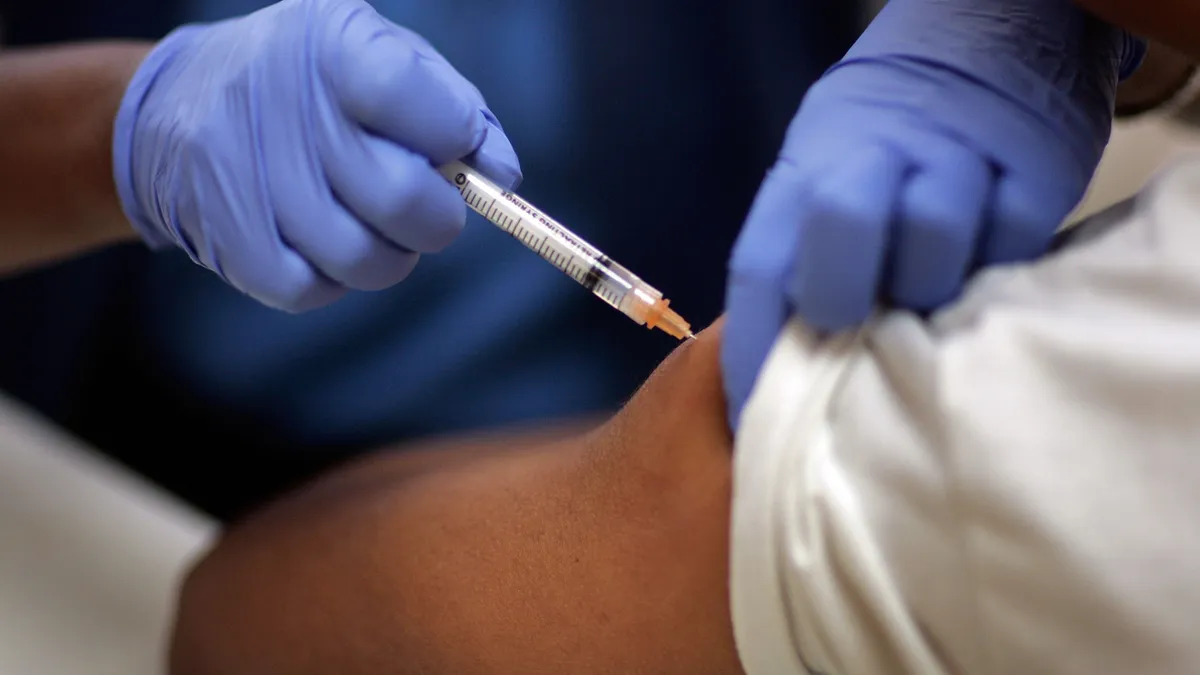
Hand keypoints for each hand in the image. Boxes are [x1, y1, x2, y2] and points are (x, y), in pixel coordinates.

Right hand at [113, 0, 520, 310]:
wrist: (181, 100)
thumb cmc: (317, 85)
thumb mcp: (386, 59)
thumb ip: (456, 108)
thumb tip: (502, 174)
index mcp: (330, 44)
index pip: (403, 92)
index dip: (450, 136)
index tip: (456, 150)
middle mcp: (278, 102)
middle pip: (397, 197)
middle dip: (436, 218)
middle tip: (429, 210)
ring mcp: (241, 171)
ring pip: (359, 258)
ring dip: (390, 257)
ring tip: (377, 228)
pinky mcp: (221, 234)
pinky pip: (308, 290)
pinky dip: (334, 280)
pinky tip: (327, 246)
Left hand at [722, 0, 1141, 423]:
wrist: (980, 40)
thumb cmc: (884, 142)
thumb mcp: (825, 177)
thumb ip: (807, 259)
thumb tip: (792, 371)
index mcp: (806, 170)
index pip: (761, 265)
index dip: (754, 351)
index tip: (756, 424)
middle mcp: (873, 153)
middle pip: (840, 223)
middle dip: (840, 297)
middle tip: (855, 333)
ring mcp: (954, 153)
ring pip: (932, 231)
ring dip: (928, 287)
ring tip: (930, 304)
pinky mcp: (1030, 160)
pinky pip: (1012, 233)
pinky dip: (998, 264)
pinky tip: (988, 271)